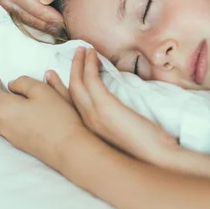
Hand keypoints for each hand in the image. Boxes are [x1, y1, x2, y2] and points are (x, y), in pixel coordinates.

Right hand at [0, 0, 79, 32]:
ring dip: (28, 18)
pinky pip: (11, 2)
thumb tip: (44, 0)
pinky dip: (26, 13)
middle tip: (58, 27)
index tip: (58, 19)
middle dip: (33, 17)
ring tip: (53, 25)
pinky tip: (45, 19)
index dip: (37, 10)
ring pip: (6, 3)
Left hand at [0, 69, 87, 171]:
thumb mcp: (43, 90)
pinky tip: (21, 108)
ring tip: (10, 94)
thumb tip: (13, 84)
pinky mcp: (18, 141)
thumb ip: (24, 82)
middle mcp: (2, 124)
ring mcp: (9, 135)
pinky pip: (2, 126)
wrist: (67, 148)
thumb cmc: (57, 117)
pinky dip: (4, 114)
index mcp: (4, 109)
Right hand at [46, 48, 178, 166]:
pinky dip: (90, 64)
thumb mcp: (123, 135)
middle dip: (69, 71)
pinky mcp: (105, 107)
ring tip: (83, 49)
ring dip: (79, 63)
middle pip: (69, 92)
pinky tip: (93, 55)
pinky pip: (91, 80)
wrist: (156, 159)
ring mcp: (94, 115)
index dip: (59, 89)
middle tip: (72, 54)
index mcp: (90, 130)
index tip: (53, 75)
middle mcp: (86, 124)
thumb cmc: (145, 149)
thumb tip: (116, 112)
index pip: (68, 106)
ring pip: (77, 83)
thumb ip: (113, 124)